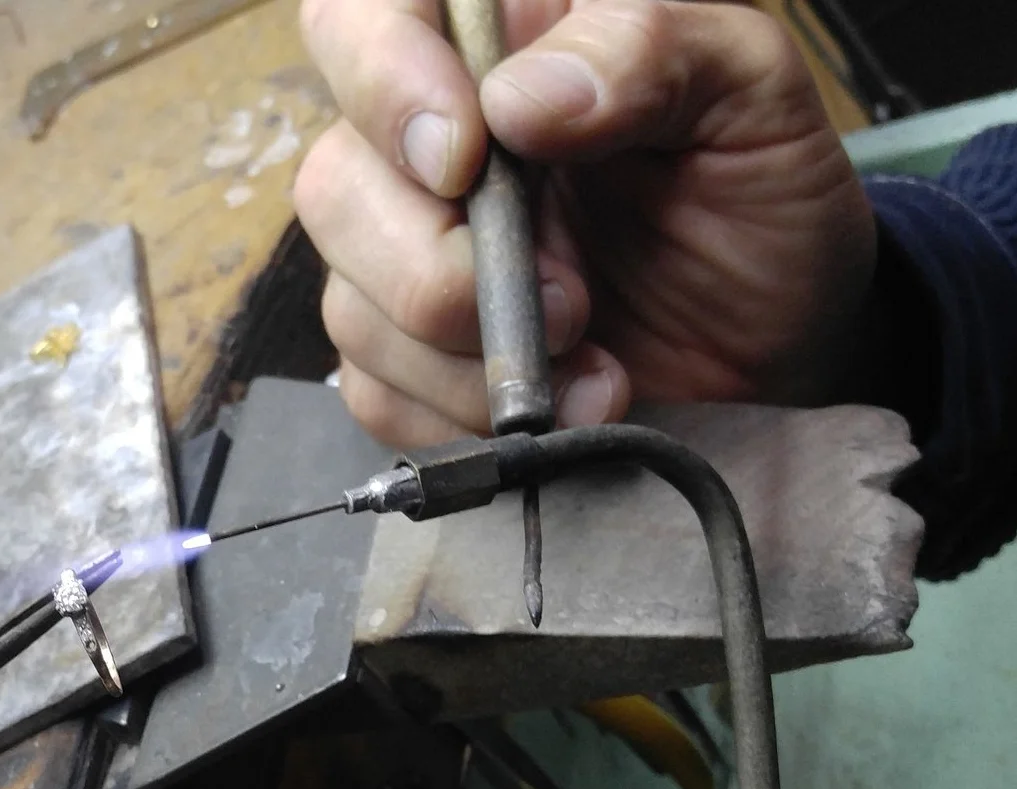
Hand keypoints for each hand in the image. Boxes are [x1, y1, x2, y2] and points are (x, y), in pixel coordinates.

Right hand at [293, 0, 877, 446]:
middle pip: (334, 187)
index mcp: (494, 46)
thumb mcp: (747, 88)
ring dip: (463, 360)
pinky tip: (549, 407)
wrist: (784, 328)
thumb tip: (519, 103)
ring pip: (349, 305)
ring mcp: (410, 257)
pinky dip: (459, 418)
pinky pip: (376, 394)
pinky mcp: (415, 356)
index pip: (359, 21)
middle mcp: (430, 148)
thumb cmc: (761, 187)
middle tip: (567, 301)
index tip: (464, 160)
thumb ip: (645, 52)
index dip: (382, 86)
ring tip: (587, 362)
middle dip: (437, 269)